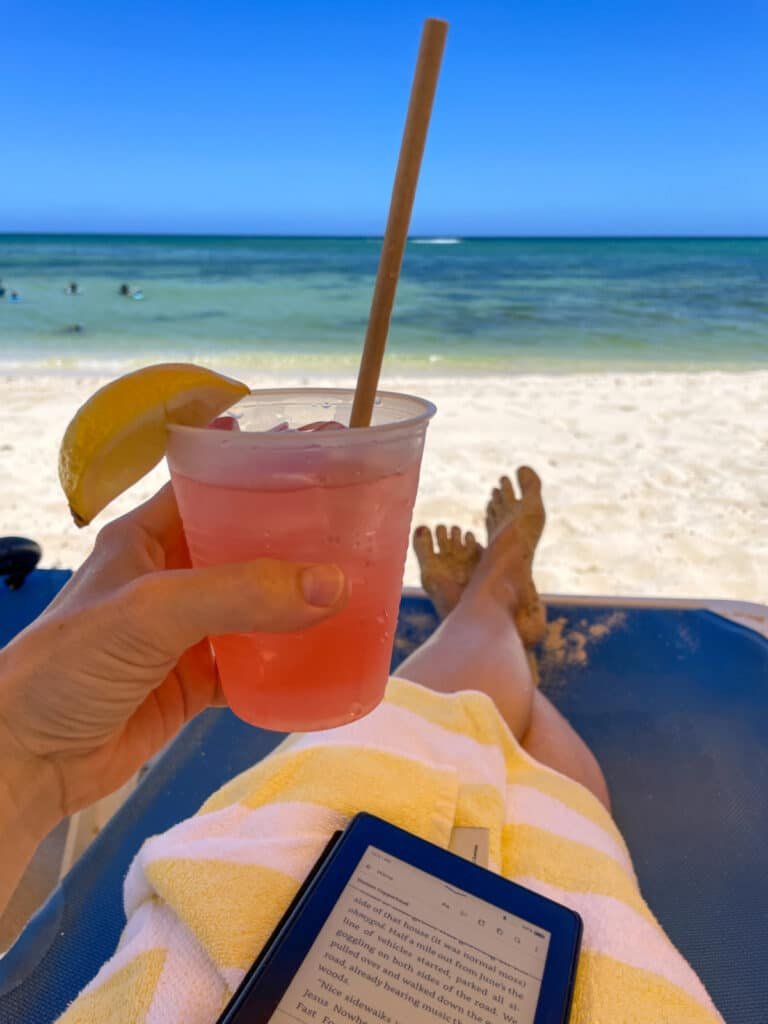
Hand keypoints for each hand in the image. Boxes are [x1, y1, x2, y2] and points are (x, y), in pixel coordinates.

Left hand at [0, 485, 346, 833]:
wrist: (28, 759)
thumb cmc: (66, 665)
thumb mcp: (152, 611)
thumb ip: (239, 594)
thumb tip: (332, 585)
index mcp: (150, 535)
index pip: (216, 483)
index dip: (265, 468)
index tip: (323, 459)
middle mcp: (170, 575)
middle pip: (246, 544)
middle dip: (297, 538)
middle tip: (356, 528)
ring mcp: (184, 630)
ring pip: (255, 604)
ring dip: (297, 600)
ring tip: (356, 586)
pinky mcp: (193, 680)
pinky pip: (252, 662)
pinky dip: (285, 660)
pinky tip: (323, 654)